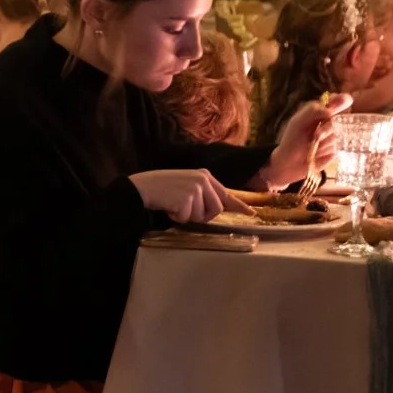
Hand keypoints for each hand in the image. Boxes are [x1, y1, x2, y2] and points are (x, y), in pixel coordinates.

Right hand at [130, 169, 247, 224]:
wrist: (141, 187)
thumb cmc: (161, 188)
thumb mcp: (186, 185)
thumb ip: (202, 193)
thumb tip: (216, 209)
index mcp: (204, 175)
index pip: (226, 193)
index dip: (239, 206)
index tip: (251, 213)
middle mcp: (203, 180)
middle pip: (216, 209)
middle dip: (202, 215)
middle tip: (184, 210)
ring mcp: (196, 189)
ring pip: (203, 216)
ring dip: (188, 216)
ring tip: (174, 205)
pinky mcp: (187, 198)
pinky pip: (187, 218)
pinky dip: (176, 217)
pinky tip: (168, 207)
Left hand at [264, 93, 348, 186]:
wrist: (289, 162)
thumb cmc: (292, 139)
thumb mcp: (298, 121)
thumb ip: (312, 111)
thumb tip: (330, 111)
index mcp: (323, 112)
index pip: (342, 100)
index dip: (343, 101)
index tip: (337, 107)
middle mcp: (332, 122)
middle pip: (343, 119)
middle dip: (327, 128)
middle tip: (315, 135)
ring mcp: (336, 136)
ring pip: (338, 135)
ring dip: (322, 142)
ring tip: (310, 145)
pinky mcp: (336, 150)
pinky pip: (336, 148)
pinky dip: (323, 152)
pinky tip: (314, 154)